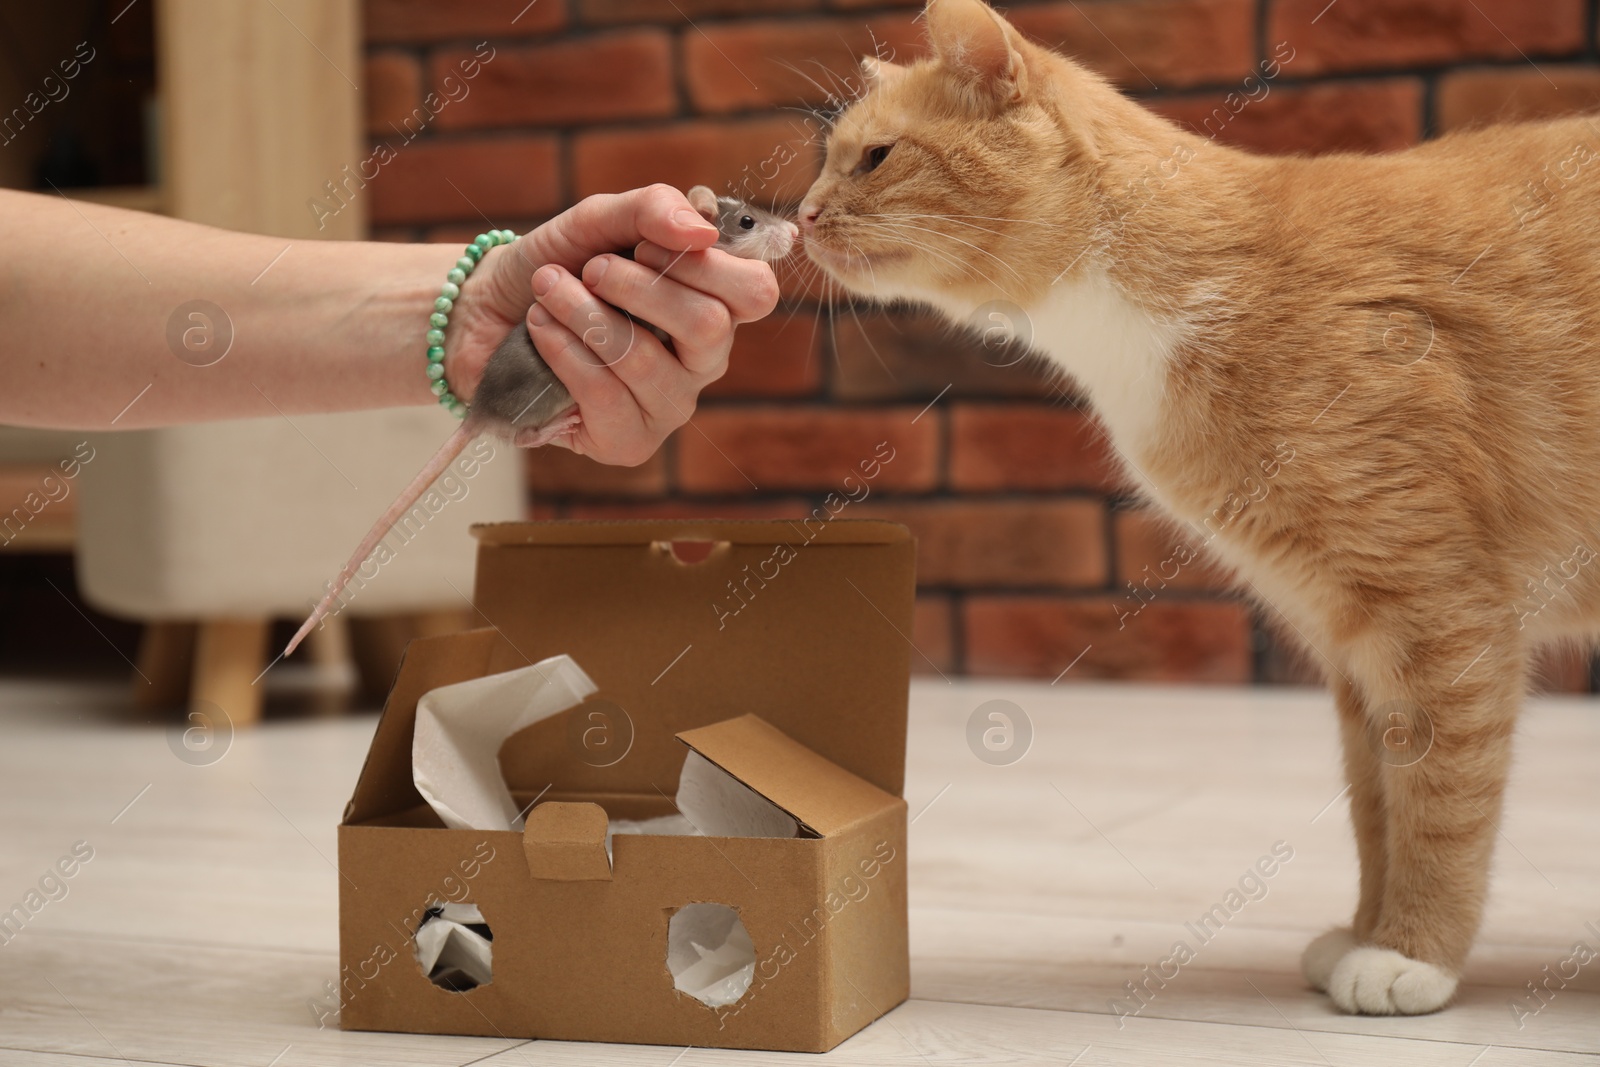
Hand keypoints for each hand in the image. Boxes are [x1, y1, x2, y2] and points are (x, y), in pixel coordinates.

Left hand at [444, 184, 779, 465]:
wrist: (487, 310)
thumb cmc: (557, 264)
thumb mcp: (600, 220)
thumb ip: (653, 209)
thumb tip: (702, 231)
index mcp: (714, 303)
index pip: (756, 292)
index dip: (703, 264)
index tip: (641, 244)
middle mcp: (703, 360)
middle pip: (709, 326)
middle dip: (636, 287)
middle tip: (590, 269)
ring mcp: (669, 405)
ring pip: (647, 361)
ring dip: (584, 315)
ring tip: (546, 293)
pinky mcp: (628, 441)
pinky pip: (607, 397)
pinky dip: (563, 352)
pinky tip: (541, 333)